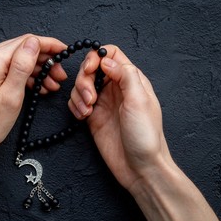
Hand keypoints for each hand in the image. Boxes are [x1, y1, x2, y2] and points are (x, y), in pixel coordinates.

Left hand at [0, 34, 66, 159]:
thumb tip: (34, 43)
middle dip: (44, 60)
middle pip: (20, 48)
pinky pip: (3, 65)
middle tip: (59, 76)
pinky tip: (33, 85)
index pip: (26, 42)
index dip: (49, 45)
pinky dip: (19, 73)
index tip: (64, 51)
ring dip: (33, 68)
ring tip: (49, 85)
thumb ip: (22, 67)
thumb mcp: (10, 98)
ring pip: (13, 57)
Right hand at [69, 45, 172, 189]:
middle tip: (90, 99)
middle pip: (91, 68)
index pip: (111, 54)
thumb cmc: (145, 136)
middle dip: (84, 80)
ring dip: (78, 96)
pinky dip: (75, 107)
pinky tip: (83, 117)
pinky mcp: (93, 117)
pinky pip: (76, 103)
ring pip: (81, 86)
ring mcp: (103, 102)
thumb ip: (124, 75)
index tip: (90, 70)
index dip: (96, 57)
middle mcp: (116, 88)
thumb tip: (106, 59)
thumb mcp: (139, 101)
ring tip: (88, 112)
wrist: (139, 167)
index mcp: (131, 80)